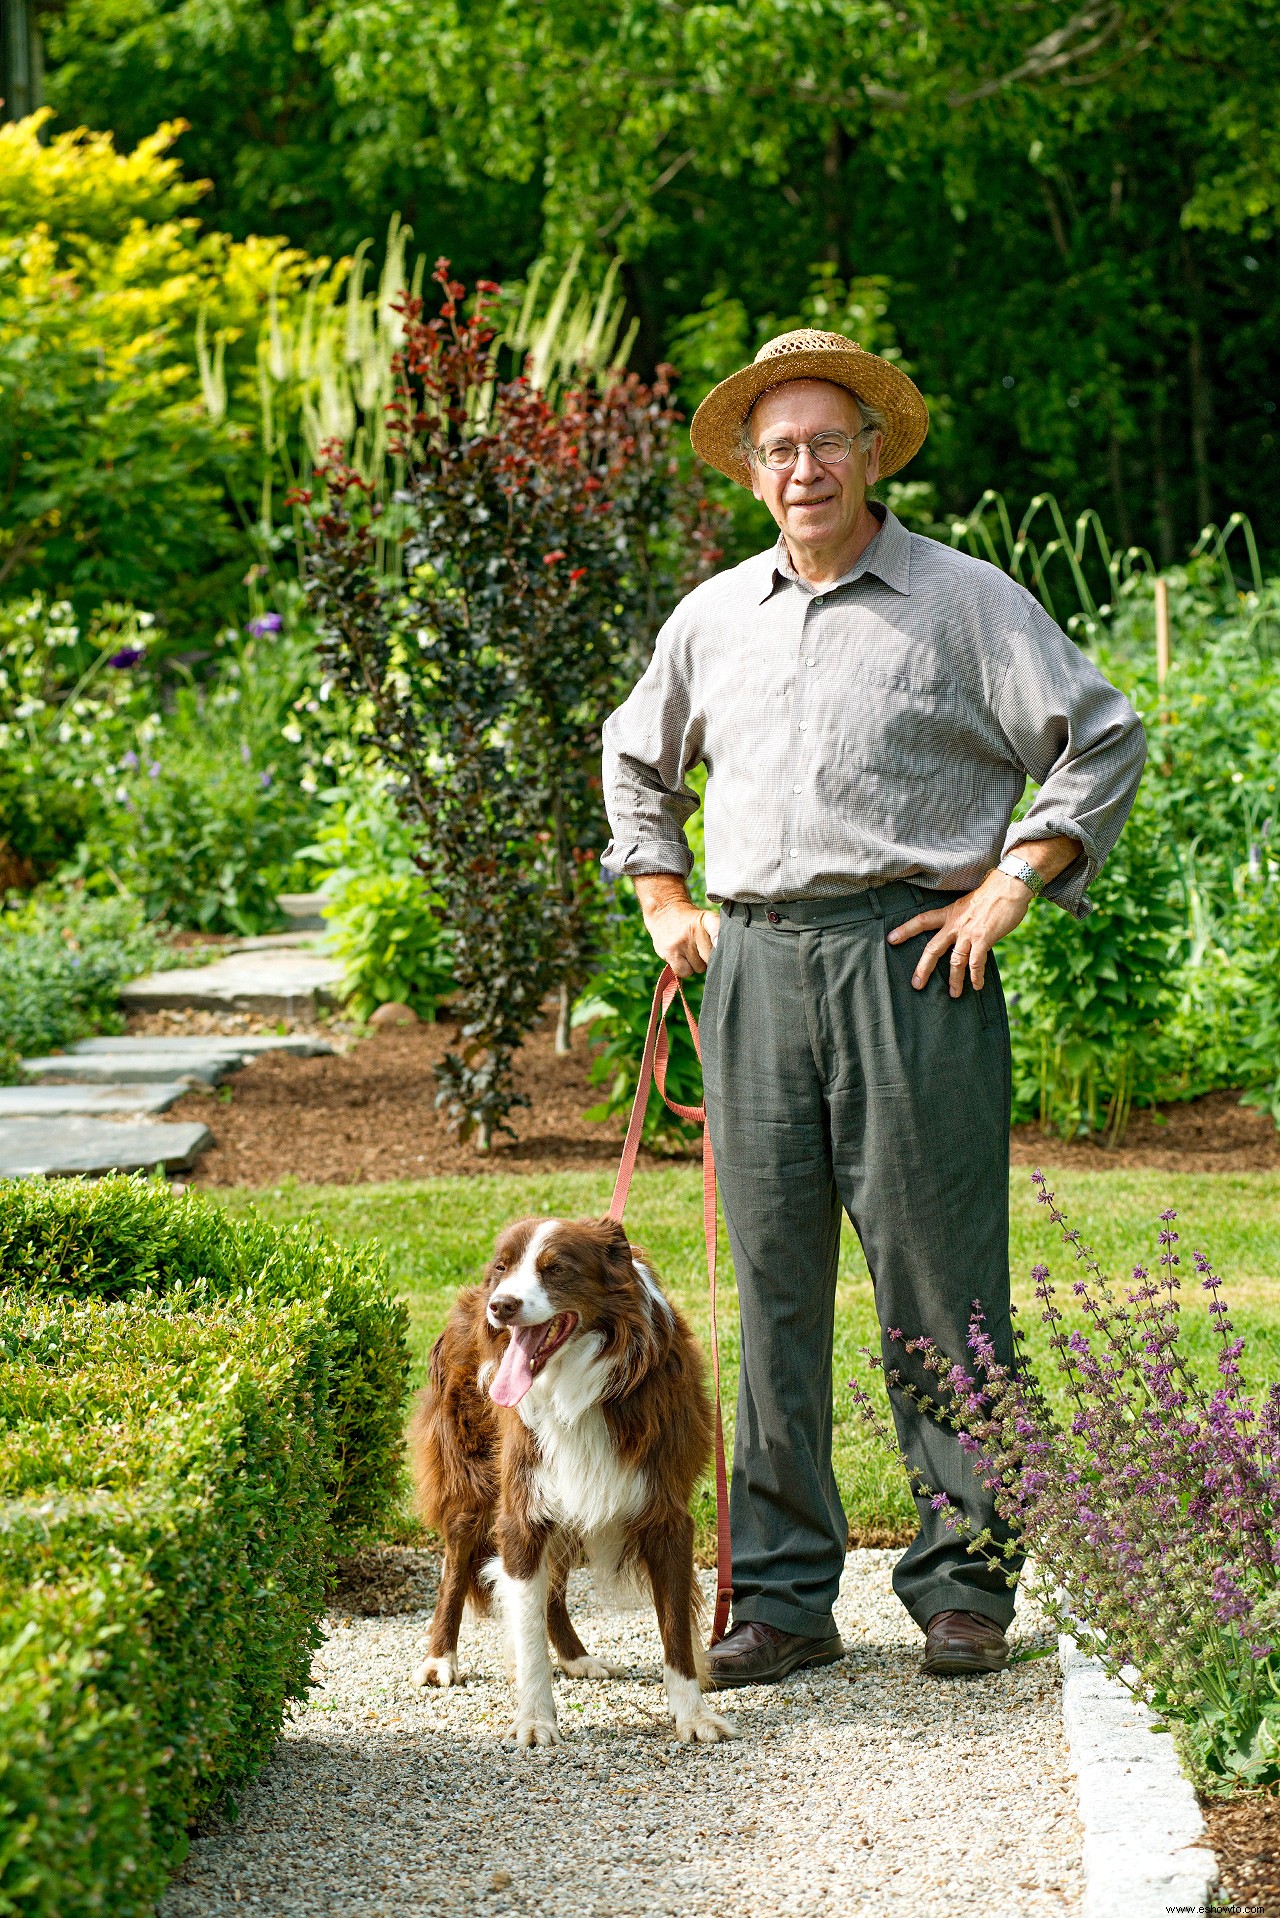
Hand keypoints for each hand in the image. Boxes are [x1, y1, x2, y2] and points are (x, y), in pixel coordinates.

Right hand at [643, 899, 719, 979]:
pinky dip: (684, 969)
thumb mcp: (704, 919)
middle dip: (708, 957)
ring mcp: (681, 941)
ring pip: (699, 968)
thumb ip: (717, 935)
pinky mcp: (670, 953)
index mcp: (706, 919)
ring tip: (688, 949)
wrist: (662, 913)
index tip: (717, 943)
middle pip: (711, 958)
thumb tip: (724, 959)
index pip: (714, 927)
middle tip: (699, 946)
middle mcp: (694, 930)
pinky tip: (680, 956)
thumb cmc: (690, 922)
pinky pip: (685, 972)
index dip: (717, 937)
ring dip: (696, 963)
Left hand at [886, 870, 1032, 995]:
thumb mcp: (969, 902)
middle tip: (916, 984)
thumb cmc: (992, 893)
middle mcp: (955, 924)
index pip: (922, 921)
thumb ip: (962, 918)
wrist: (1009, 886)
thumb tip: (962, 931)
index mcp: (949, 913)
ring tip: (953, 994)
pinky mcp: (984, 939)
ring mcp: (969, 932)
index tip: (891, 939)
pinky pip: (976, 963)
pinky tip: (976, 986)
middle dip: (924, 968)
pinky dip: (976, 976)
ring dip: (954, 980)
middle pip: (933, 948)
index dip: (905, 930)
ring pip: (955, 961)